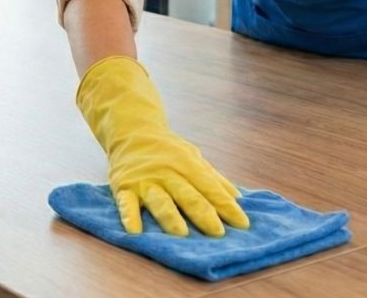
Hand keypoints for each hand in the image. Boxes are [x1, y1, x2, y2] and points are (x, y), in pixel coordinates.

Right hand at [76, 55, 249, 236]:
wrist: (132, 131)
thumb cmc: (168, 151)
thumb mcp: (193, 157)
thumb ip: (214, 178)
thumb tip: (238, 197)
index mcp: (188, 165)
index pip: (211, 188)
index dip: (226, 206)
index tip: (242, 224)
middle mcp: (168, 172)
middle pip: (188, 195)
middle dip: (204, 214)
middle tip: (218, 234)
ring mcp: (146, 180)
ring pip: (160, 200)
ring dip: (171, 217)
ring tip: (182, 234)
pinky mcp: (124, 186)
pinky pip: (126, 203)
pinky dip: (129, 216)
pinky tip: (135, 231)